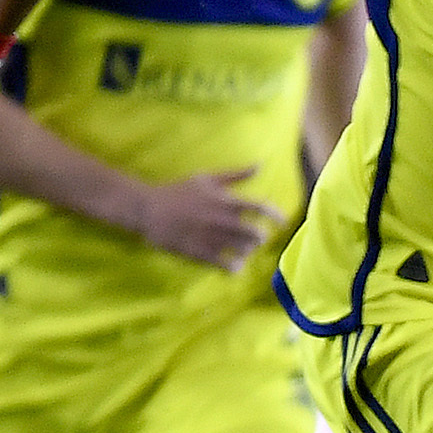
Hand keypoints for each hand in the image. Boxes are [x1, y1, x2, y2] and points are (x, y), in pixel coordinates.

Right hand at [136, 167, 281, 267]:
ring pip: (243, 250)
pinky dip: (234, 267)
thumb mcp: (207, 178)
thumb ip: (236, 174)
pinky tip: (235, 266)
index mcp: (226, 201)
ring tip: (243, 249)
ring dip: (247, 251)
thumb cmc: (178, 191)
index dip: (276, 215)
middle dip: (260, 237)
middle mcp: (223, 221)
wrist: (149, 208)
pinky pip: (225, 264)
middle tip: (256, 238)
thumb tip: (260, 165)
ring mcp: (212, 238)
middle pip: (256, 234)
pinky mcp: (200, 253)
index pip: (261, 208)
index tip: (283, 221)